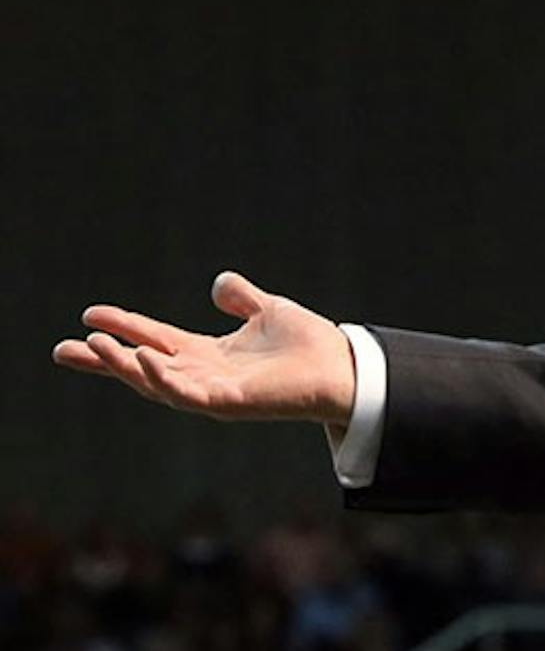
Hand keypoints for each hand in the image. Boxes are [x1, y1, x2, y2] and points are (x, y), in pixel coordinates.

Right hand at [52, 271, 355, 426]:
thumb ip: (242, 299)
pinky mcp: (230, 402)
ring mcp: (214, 392)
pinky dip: (162, 378)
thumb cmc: (308, 345)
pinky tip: (140, 359)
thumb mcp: (268, 311)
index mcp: (210, 355)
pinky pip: (187, 394)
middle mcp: (205, 376)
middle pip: (142, 367)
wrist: (343, 366)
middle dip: (103, 359)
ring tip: (92, 345)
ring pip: (156, 382)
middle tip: (62, 349)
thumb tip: (219, 283)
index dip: (125, 327)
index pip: (155, 340)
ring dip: (122, 365)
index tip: (90, 314)